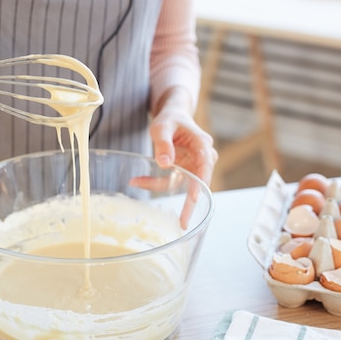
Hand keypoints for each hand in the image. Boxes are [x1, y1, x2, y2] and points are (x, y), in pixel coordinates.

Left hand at [129, 88, 216, 227]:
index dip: (199, 184)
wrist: (172, 116)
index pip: (205, 167)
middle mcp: (203, 158)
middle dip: (188, 203)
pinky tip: (138, 180)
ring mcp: (194, 166)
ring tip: (136, 182)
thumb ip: (163, 143)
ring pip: (180, 184)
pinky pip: (171, 181)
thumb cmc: (170, 119)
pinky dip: (155, 182)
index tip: (193, 198)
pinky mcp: (184, 171)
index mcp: (202, 145)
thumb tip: (165, 163)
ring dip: (158, 185)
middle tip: (182, 223)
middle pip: (197, 182)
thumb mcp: (162, 126)